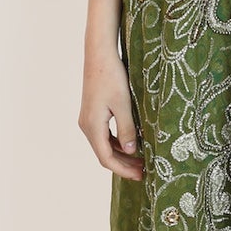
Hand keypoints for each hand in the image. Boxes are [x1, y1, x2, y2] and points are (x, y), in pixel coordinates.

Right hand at [80, 48, 144, 180]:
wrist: (99, 55)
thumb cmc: (112, 77)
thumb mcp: (123, 104)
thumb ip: (127, 129)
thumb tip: (131, 151)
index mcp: (92, 126)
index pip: (106, 158)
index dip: (123, 169)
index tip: (141, 175)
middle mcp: (87, 126)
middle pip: (104, 154)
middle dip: (124, 165)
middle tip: (144, 171)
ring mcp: (88, 120)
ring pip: (104, 146)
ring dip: (121, 154)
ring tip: (140, 160)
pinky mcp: (92, 113)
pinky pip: (104, 135)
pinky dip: (117, 143)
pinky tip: (131, 144)